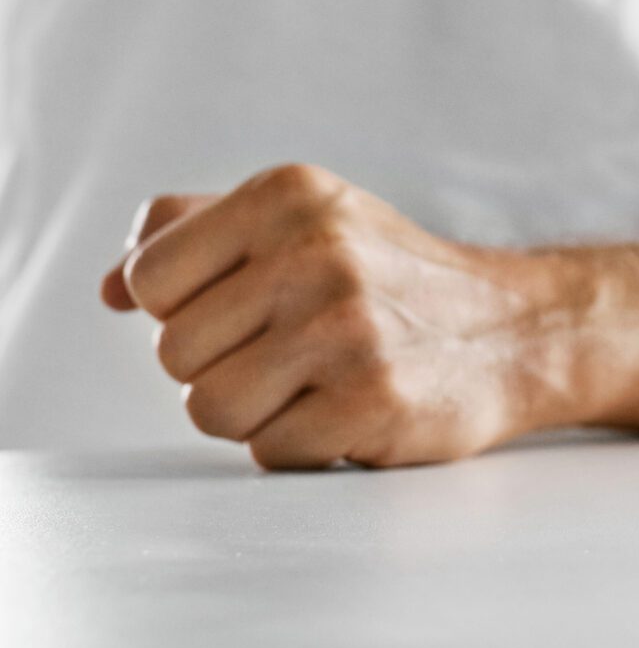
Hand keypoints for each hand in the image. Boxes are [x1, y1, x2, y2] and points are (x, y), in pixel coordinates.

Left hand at [101, 165, 577, 468]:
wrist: (520, 329)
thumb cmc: (393, 279)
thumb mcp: (308, 221)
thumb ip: (197, 234)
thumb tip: (109, 287)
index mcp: (288, 195)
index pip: (149, 279)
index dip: (187, 310)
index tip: (251, 308)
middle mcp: (317, 252)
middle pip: (172, 353)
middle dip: (223, 366)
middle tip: (294, 352)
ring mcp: (348, 329)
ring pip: (209, 408)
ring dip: (256, 413)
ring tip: (317, 385)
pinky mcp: (372, 402)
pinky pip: (267, 451)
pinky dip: (303, 445)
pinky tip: (352, 410)